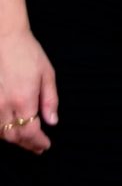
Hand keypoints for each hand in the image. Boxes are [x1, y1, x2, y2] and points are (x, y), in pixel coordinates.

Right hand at [0, 27, 57, 152]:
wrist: (3, 38)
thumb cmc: (27, 53)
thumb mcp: (47, 74)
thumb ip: (50, 100)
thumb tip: (52, 122)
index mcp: (24, 99)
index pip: (30, 132)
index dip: (38, 142)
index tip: (45, 146)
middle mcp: (4, 105)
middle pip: (13, 136)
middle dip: (27, 144)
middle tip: (37, 147)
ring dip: (13, 139)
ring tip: (25, 140)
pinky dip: (0, 130)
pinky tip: (8, 129)